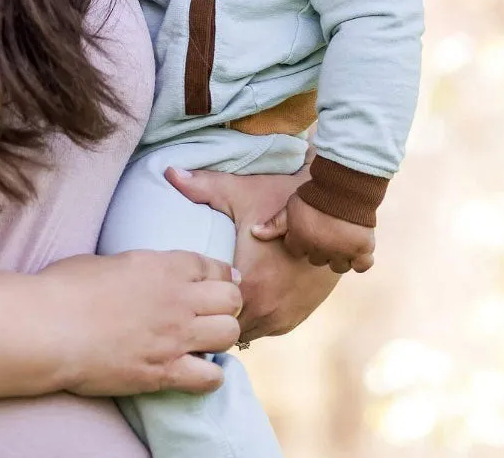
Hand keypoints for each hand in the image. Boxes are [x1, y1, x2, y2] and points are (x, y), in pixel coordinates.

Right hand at [36, 250, 241, 396]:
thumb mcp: (113, 261)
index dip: (220, 277)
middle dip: (226, 306)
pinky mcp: (163, 371)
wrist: (49, 327)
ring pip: (229, 334)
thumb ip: (142, 267)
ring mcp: (174, 336)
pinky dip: (209, 377)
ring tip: (204, 343)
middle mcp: (179, 298)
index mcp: (166, 265)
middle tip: (210, 314)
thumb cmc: (67, 287)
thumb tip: (143, 275)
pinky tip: (195, 372)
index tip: (218, 285)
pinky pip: (210, 377)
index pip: (216, 267)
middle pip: (232, 299)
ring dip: (221, 338)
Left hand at [165, 166, 340, 342]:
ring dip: (239, 320)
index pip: (211, 318)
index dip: (197, 309)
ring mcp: (288, 315)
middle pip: (229, 330)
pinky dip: (259, 318)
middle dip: (215, 318)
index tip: (186, 299)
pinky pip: (272, 327)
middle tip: (198, 303)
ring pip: (252, 332)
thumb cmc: (283, 198)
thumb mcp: (240, 192)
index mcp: (249, 288)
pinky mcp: (302, 313)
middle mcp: (269, 310)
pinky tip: (248, 300)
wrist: (335, 210)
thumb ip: (202, 186)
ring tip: (219, 304)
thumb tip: (168, 171)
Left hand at [256, 192, 375, 273]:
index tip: (308, 228)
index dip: (301, 240)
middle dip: (319, 248)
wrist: (344, 184)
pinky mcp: (362, 248)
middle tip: (325, 231)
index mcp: (301, 241)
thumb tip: (254, 233)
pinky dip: (361, 260)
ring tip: (341, 240)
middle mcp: (321, 250)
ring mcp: (342, 251)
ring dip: (339, 256)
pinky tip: (357, 250)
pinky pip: (362, 265)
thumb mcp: (290, 207)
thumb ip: (274, 224)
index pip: (296, 250)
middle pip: (317, 259)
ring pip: (339, 266)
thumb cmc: (314, 193)